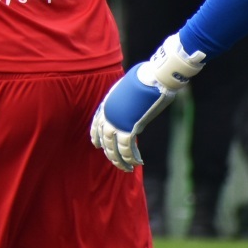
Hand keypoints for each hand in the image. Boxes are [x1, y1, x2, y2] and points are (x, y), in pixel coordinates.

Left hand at [89, 34, 204, 171]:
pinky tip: (137, 163)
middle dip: (111, 153)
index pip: (96, 124)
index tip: (96, 145)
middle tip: (117, 163)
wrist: (152, 78)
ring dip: (121, 161)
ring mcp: (117, 122)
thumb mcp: (128, 90)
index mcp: (106, 104)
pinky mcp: (129, 128)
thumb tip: (132, 107)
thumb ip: (126, 102)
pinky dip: (132, 158)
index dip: (96, 136)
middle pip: (105, 140)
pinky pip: (127, 149)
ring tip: (127, 169)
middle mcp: (108, 115)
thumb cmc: (145, 79)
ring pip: (114, 148)